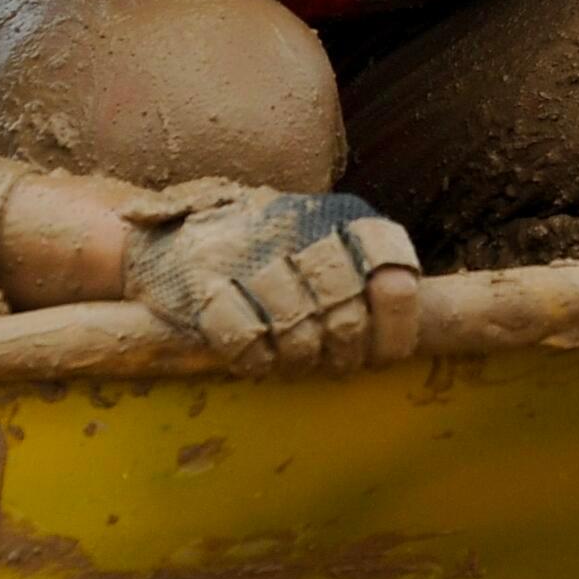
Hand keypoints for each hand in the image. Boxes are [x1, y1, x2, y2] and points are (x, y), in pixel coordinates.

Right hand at [121, 182, 420, 374]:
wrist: (167, 237)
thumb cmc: (258, 251)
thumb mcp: (318, 243)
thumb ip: (361, 277)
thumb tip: (410, 333)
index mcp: (336, 216)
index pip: (393, 276)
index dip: (396, 326)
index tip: (380, 351)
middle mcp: (294, 227)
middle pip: (346, 316)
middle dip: (343, 353)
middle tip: (330, 361)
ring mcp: (246, 253)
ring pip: (299, 334)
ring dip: (298, 360)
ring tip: (290, 357)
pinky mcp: (201, 282)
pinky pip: (247, 343)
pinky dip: (255, 361)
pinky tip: (255, 356)